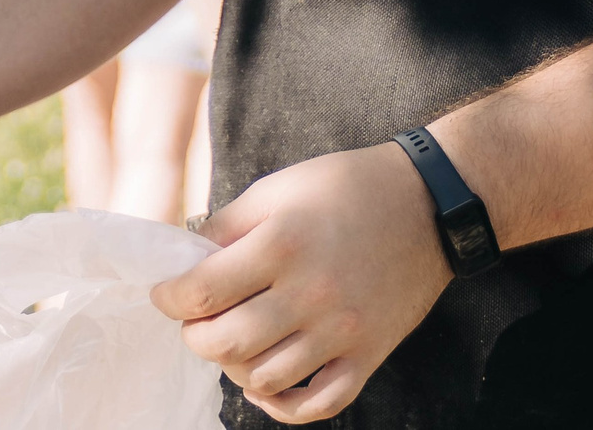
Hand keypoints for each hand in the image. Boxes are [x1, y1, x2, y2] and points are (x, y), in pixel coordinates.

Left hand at [151, 142, 451, 422]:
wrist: (428, 204)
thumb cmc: (345, 187)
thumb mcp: (276, 189)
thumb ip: (227, 227)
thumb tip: (185, 263)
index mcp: (282, 244)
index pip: (203, 291)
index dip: (170, 298)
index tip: (164, 294)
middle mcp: (312, 294)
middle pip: (227, 343)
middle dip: (195, 336)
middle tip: (195, 320)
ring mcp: (343, 331)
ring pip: (265, 379)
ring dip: (232, 367)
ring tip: (230, 341)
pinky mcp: (369, 355)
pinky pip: (320, 404)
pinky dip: (283, 406)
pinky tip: (264, 385)